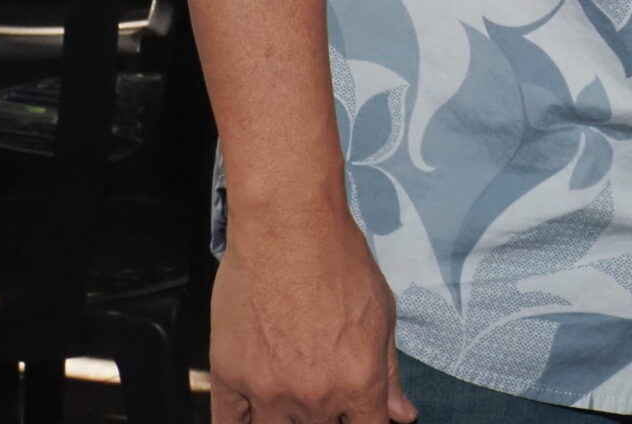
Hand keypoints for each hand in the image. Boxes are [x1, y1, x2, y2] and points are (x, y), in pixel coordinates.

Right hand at [209, 207, 414, 422]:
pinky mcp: (229, 376)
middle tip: (321, 381)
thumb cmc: (340, 261)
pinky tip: (253, 416)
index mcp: (358, 382)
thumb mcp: (382, 313)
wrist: (287, 227)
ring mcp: (268, 391)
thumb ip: (390, 372)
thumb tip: (402, 416)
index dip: (367, 423)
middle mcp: (314, 397)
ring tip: (293, 390)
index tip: (359, 413)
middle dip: (327, 416)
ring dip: (288, 419)